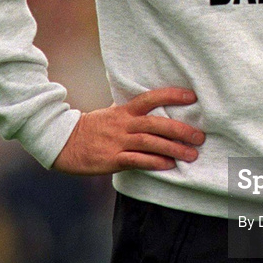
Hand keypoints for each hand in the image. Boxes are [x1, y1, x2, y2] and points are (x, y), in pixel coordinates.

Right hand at [52, 87, 203, 174]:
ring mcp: (118, 141)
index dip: (172, 96)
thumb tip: (151, 103)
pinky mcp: (112, 159)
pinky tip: (169, 166)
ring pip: (150, 143)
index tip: (192, 97)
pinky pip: (137, 160)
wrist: (63, 142)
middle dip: (180, 129)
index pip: (151, 98)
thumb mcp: (111, 113)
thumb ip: (130, 108)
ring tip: (191, 154)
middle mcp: (123, 124)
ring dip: (173, 149)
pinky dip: (154, 163)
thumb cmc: (92, 128)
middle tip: (200, 136)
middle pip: (156, 123)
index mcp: (124, 110)